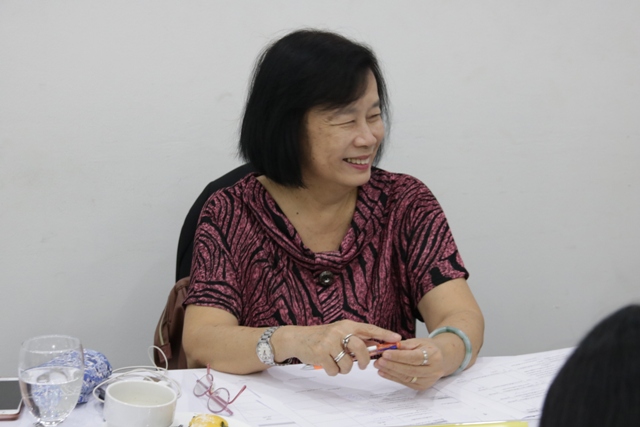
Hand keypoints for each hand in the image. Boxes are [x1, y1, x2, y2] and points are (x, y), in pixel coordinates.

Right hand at [279, 320, 400, 375]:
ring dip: (344, 368)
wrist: (297, 338)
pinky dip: (333, 371)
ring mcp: (329, 342)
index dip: (384, 334)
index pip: (369, 328)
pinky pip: (335, 370)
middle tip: (362, 365)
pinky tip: (326, 364)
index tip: (397, 339)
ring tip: (336, 363)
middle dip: (364, 361)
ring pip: (348, 364)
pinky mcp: (320, 354)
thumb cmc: (322, 337)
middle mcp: (339, 332)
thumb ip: (356, 338)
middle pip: (361, 349)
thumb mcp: (339, 333)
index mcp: (346, 325)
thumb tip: (376, 346)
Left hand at [373, 338, 444, 389]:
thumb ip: (405, 345)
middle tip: (379, 360)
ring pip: (406, 377)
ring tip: (378, 365)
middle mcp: (433, 370)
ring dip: (390, 372)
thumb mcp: (419, 341)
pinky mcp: (422, 387)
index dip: (399, 356)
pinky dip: (392, 377)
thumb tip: (389, 347)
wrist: (442, 359)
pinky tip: (383, 372)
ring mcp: (428, 380)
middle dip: (392, 365)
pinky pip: (405, 382)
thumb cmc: (428, 348)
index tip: (385, 353)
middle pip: (410, 369)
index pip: (414, 357)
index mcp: (434, 356)